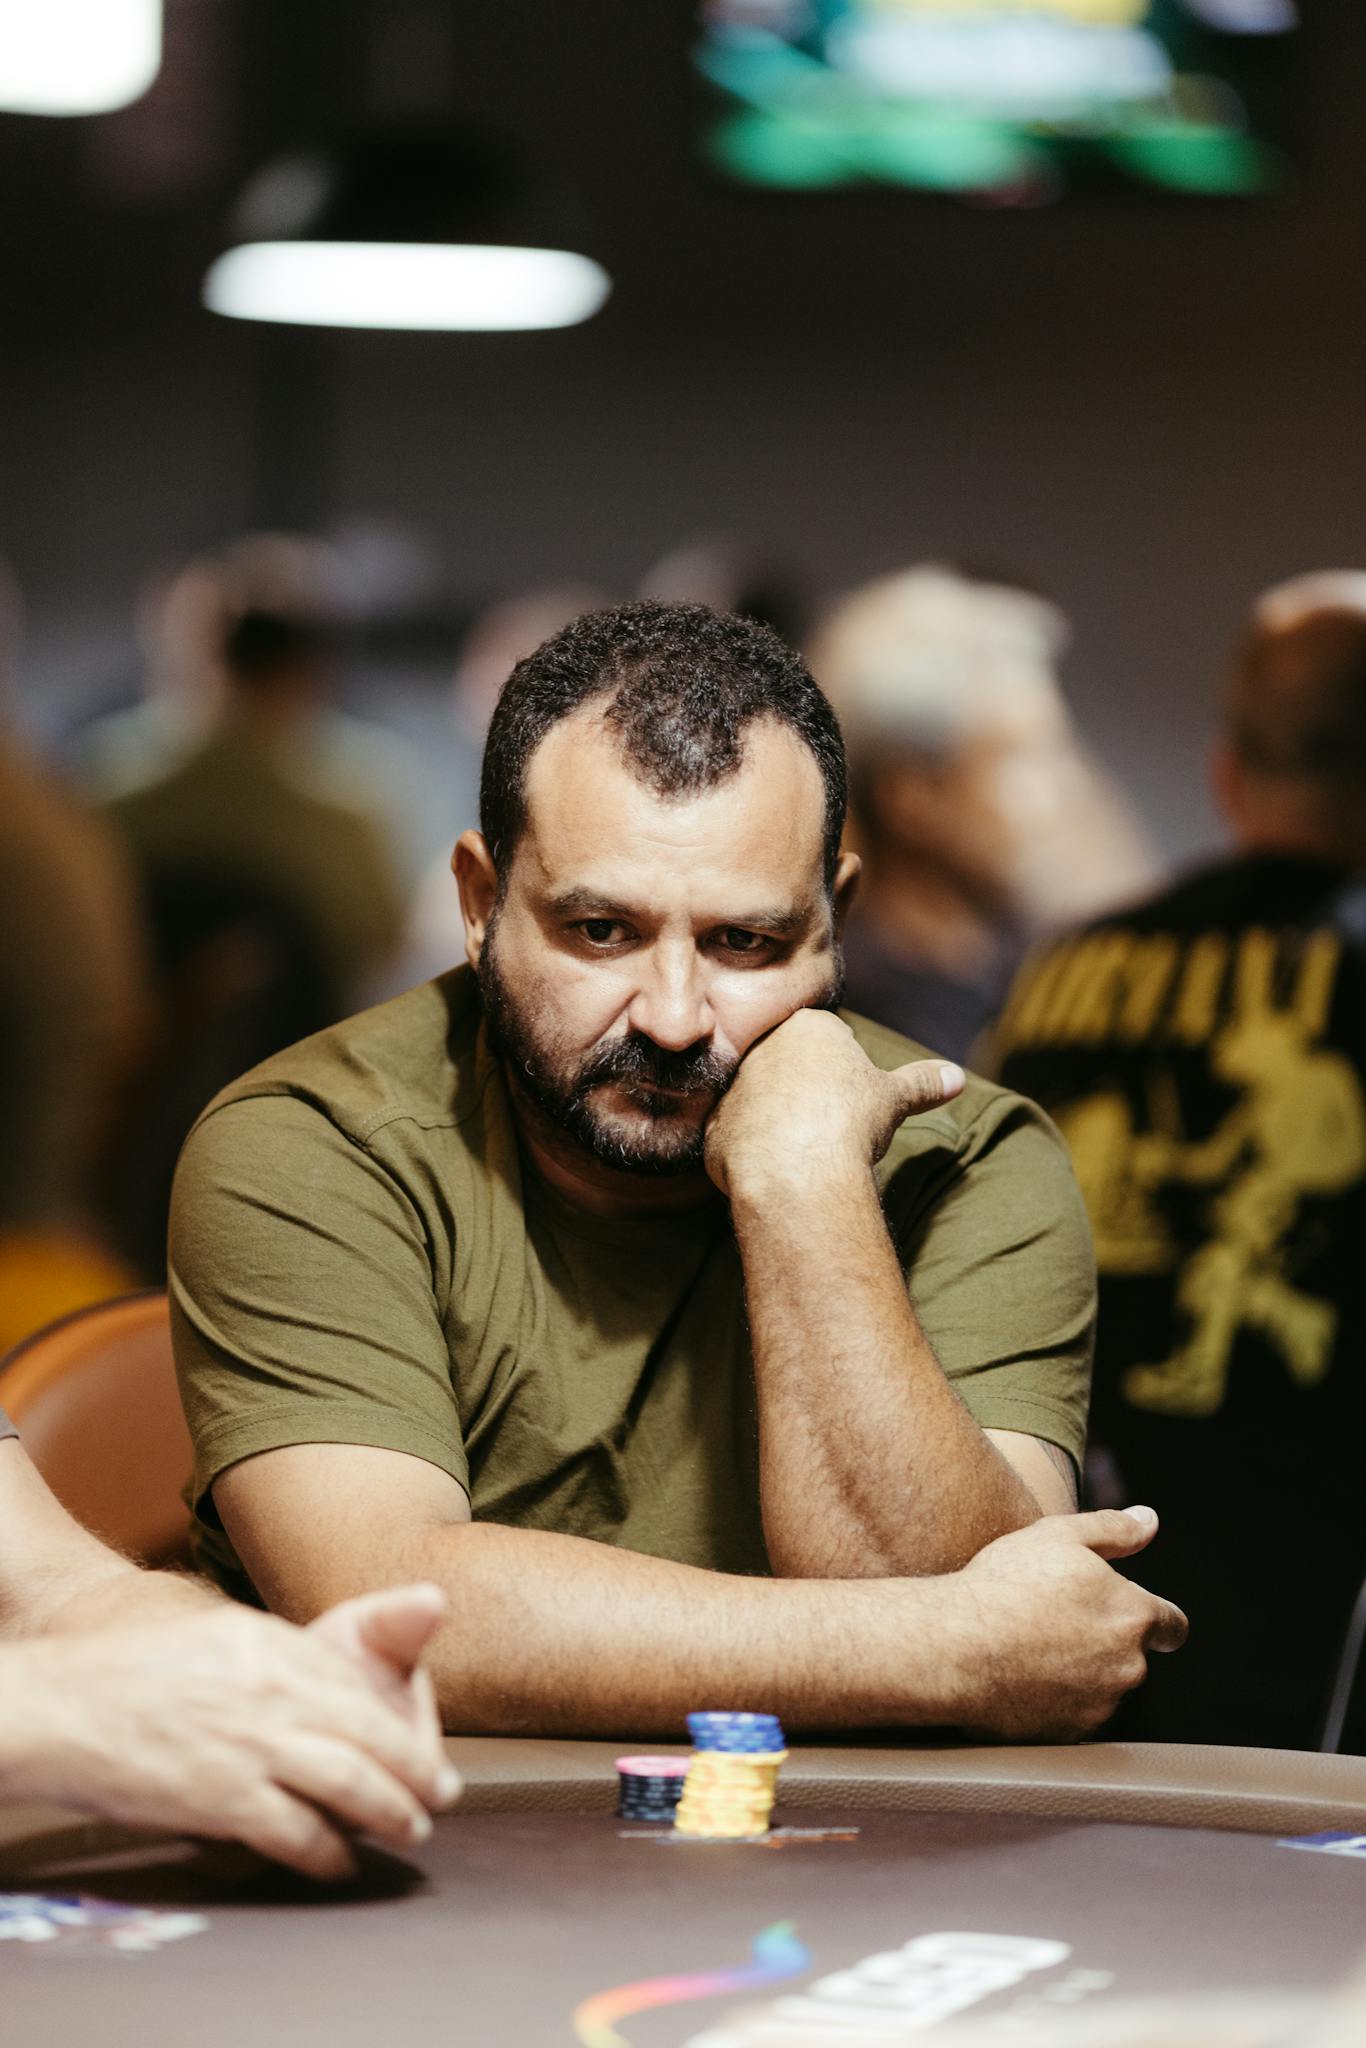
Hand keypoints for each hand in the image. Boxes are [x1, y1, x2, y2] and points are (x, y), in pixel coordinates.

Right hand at [0, 1585, 461, 1879]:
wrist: (64, 1708)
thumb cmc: (133, 1676)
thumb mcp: (214, 1639)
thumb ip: (273, 1657)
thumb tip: (324, 1682)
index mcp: (269, 1643)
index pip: (355, 1680)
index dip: (396, 1716)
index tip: (417, 1740)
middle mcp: (271, 1688)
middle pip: (368, 1730)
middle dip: (413, 1767)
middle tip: (438, 1793)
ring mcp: (250, 1743)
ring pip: (349, 1780)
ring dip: (390, 1809)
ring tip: (410, 1827)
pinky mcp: (223, 1796)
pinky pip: (296, 1830)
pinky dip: (329, 1850)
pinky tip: (341, 1861)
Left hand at [705, 1008, 964, 1200]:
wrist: (798, 1170)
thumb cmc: (849, 1123)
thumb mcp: (894, 1098)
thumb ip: (921, 1082)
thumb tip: (957, 1077)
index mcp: (807, 1025)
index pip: (829, 1043)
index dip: (844, 1076)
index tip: (851, 1102)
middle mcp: (761, 1046)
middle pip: (790, 1069)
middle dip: (807, 1096)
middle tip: (828, 1127)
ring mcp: (732, 1085)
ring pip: (762, 1104)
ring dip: (779, 1124)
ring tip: (803, 1152)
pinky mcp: (714, 1125)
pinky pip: (739, 1138)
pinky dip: (756, 1155)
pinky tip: (778, 1170)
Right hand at [938, 1507, 1187, 1741]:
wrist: (953, 1647)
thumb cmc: (1004, 1586)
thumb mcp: (1058, 1535)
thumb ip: (1114, 1529)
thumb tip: (1148, 1521)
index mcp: (1132, 1615)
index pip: (1173, 1626)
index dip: (1157, 1620)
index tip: (1135, 1618)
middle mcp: (1128, 1667)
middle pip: (1132, 1656)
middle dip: (1106, 1641)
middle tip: (1056, 1620)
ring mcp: (1099, 1706)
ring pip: (1102, 1687)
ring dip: (1081, 1672)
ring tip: (1031, 1646)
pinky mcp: (1068, 1735)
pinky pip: (1072, 1714)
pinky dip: (1055, 1699)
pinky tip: (1020, 1675)